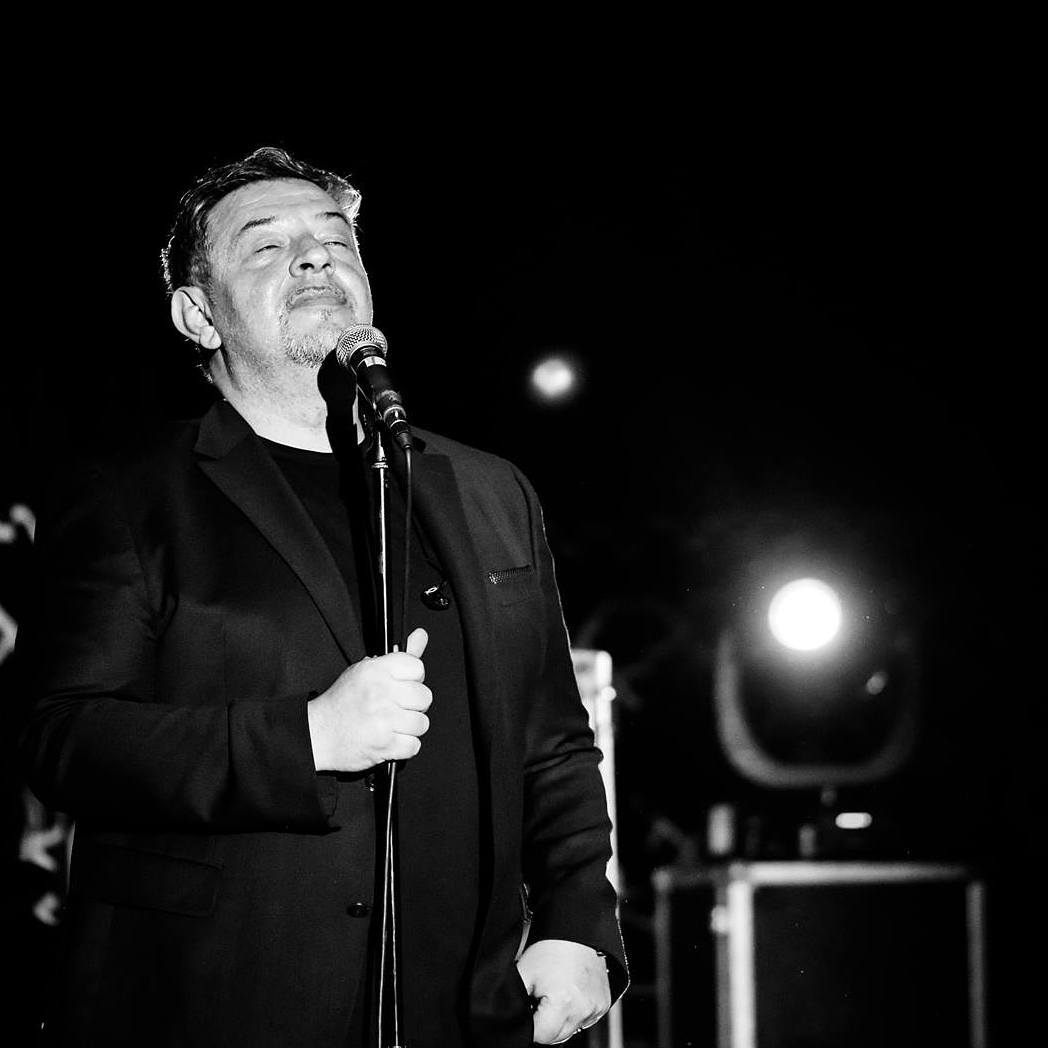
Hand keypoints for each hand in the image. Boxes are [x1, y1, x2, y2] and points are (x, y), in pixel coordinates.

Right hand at [308, 628, 430, 771]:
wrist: (318, 732)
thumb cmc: (342, 702)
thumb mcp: (367, 670)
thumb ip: (400, 656)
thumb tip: (421, 635)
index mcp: (376, 670)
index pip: (417, 668)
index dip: (413, 679)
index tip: (403, 685)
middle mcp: (381, 692)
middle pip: (424, 697)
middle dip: (414, 705)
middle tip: (398, 707)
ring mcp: (384, 719)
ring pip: (421, 723)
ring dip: (409, 728)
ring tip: (393, 724)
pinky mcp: (385, 744)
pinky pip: (414, 745)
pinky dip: (404, 746)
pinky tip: (390, 739)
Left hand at [516, 939, 610, 1043]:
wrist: (575, 929)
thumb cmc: (551, 947)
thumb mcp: (524, 972)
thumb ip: (515, 1000)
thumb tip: (510, 1016)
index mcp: (562, 1003)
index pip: (541, 1036)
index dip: (531, 1026)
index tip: (529, 1010)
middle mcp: (582, 1009)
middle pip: (556, 1036)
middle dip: (545, 1024)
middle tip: (540, 999)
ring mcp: (595, 1008)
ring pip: (571, 1030)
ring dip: (561, 1020)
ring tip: (555, 994)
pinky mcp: (603, 1004)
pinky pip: (585, 1020)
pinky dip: (575, 1013)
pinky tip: (569, 993)